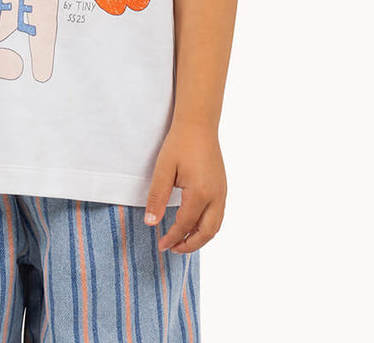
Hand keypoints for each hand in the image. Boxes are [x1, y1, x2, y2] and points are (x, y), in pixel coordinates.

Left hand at [143, 122, 226, 253]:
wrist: (199, 124)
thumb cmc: (180, 143)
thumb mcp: (163, 169)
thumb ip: (157, 197)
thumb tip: (151, 223)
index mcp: (200, 194)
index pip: (185, 224)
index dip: (172, 237)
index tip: (160, 245)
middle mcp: (216, 197)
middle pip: (206, 233)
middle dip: (189, 244)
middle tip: (172, 248)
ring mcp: (222, 192)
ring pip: (215, 226)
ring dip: (200, 237)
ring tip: (182, 240)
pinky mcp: (222, 187)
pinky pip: (218, 215)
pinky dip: (207, 227)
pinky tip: (194, 225)